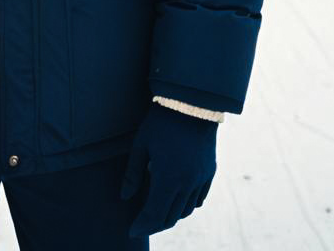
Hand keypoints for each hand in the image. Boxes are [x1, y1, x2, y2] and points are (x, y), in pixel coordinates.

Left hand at [120, 102, 217, 236]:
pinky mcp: (209, 172)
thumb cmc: (161, 122)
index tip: (132, 230)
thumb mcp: (141, 145)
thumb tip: (124, 197)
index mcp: (168, 178)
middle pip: (171, 216)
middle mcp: (187, 183)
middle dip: (155, 223)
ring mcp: (201, 179)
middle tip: (141, 222)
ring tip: (157, 209)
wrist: (192, 104)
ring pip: (186, 210)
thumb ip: (132, 174)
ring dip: (171, 214)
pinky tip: (176, 197)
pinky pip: (198, 198)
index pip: (154, 214)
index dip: (142, 225)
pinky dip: (186, 204)